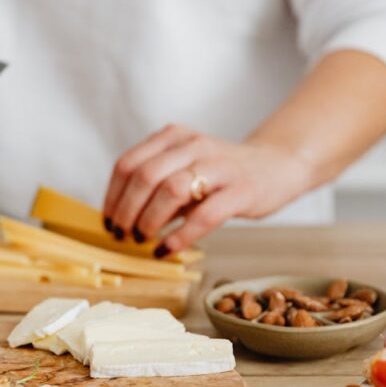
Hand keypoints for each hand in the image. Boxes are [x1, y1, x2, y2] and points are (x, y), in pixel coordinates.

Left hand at [102, 124, 312, 255]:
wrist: (277, 165)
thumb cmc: (221, 176)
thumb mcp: (184, 170)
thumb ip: (155, 187)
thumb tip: (119, 219)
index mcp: (173, 137)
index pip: (128, 164)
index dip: (112, 197)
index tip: (108, 222)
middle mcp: (194, 145)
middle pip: (145, 176)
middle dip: (127, 211)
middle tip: (123, 235)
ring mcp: (219, 166)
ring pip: (171, 190)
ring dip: (149, 221)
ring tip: (144, 240)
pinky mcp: (241, 190)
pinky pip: (204, 215)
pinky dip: (180, 236)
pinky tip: (167, 249)